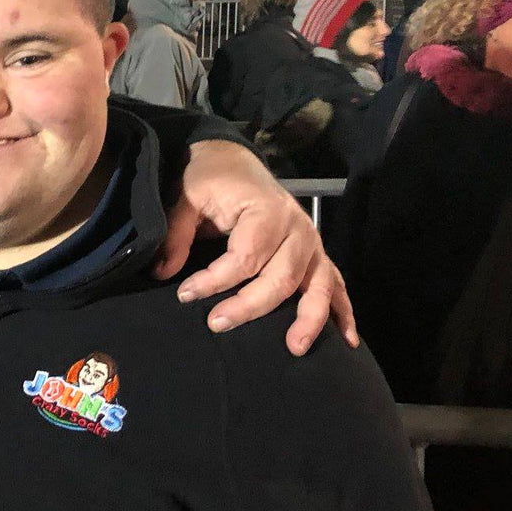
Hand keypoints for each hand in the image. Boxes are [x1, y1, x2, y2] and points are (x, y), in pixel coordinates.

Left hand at [154, 139, 357, 354]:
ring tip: (294, 348)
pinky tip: (347, 340)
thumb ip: (176, 234)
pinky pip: (336, 286)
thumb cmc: (211, 179)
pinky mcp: (316, 255)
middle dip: (251, 305)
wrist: (235, 162)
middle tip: (217, 323)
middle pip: (282, 276)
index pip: (245, 256)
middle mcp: (297, 228)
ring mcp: (312, 243)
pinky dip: (343, 313)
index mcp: (266, 210)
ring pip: (317, 286)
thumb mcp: (187, 197)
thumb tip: (163, 273)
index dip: (215, 280)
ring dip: (310, 318)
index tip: (186, 295)